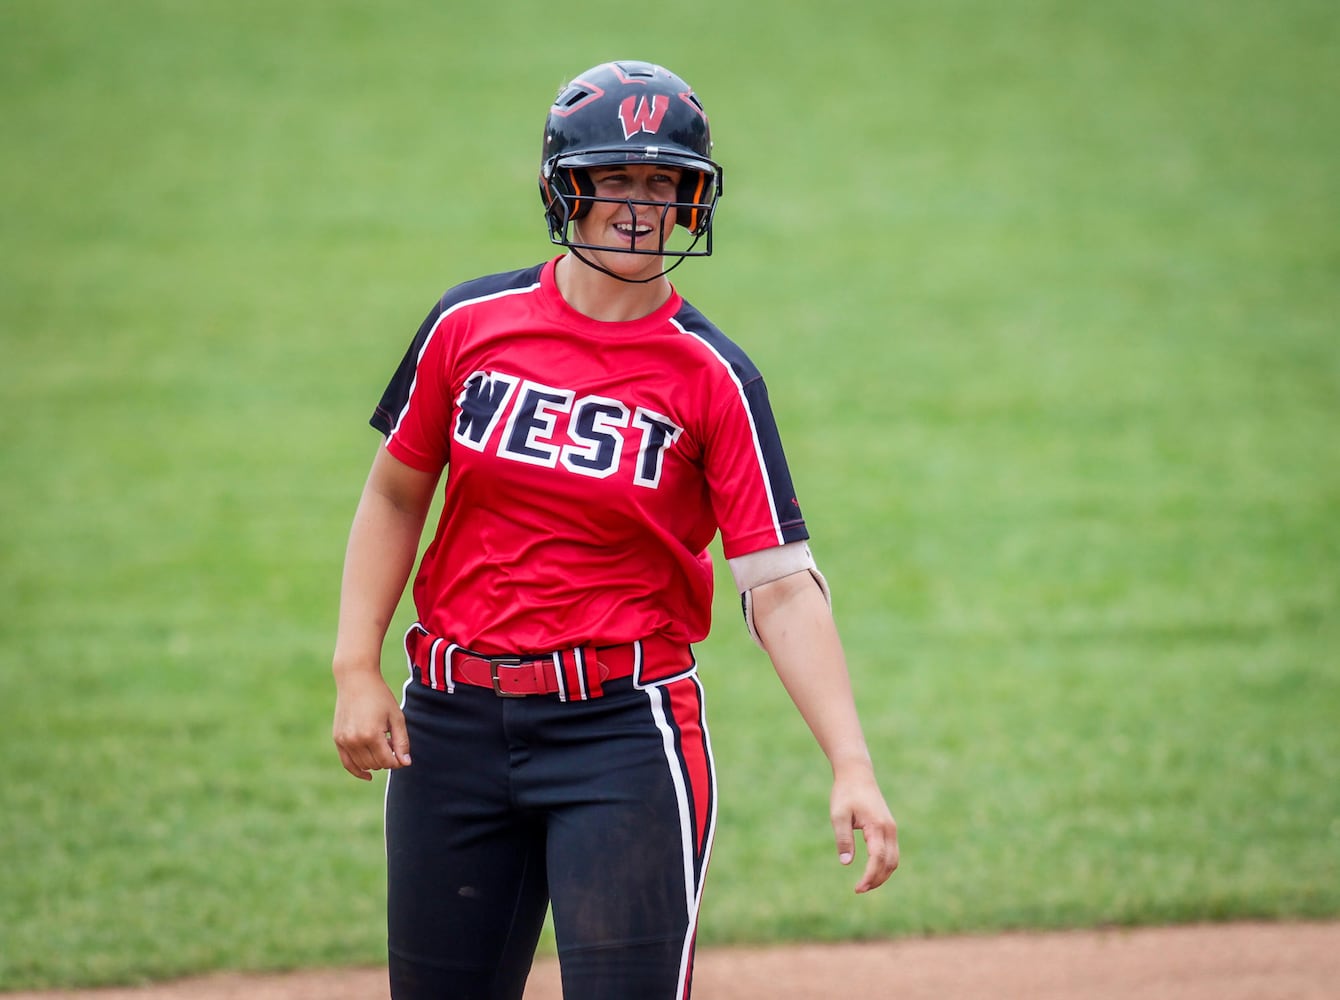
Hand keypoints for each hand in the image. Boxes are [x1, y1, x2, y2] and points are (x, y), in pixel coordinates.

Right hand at [332, 669, 411, 780]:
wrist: (356, 680)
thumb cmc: (380, 696)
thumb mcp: (396, 717)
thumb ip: (402, 741)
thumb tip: (405, 763)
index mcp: (371, 735)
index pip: (388, 761)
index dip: (398, 760)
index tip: (402, 753)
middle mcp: (355, 740)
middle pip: (376, 765)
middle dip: (387, 759)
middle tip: (392, 743)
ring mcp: (343, 740)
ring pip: (363, 765)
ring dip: (375, 761)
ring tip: (381, 743)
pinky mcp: (337, 739)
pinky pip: (347, 763)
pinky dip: (357, 770)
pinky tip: (368, 775)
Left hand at [830, 760, 898, 892]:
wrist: (857, 774)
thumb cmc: (845, 793)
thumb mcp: (838, 815)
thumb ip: (843, 839)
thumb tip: (846, 863)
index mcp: (877, 826)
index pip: (878, 858)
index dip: (870, 876)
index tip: (857, 888)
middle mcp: (889, 829)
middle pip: (890, 863)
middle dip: (877, 880)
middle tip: (859, 889)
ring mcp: (891, 828)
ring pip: (894, 859)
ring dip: (882, 874)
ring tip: (864, 884)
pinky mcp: (889, 828)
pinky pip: (891, 852)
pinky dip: (884, 865)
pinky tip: (871, 871)